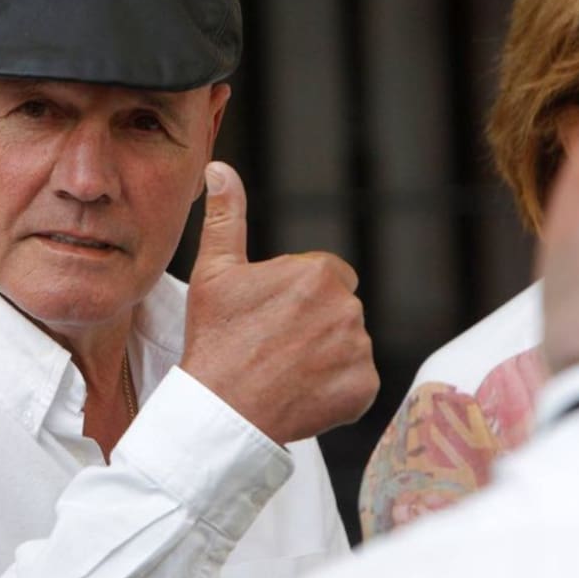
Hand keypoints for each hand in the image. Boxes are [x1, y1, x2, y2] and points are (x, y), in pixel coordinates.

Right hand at [181, 161, 377, 444]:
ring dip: (325, 354)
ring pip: (347, 343)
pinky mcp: (364, 388)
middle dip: (313, 322)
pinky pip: (357, 380)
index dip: (294, 295)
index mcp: (318, 272)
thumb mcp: (214, 272)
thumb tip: (220, 168)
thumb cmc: (215, 339)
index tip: (267, 316)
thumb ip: (227, 216)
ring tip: (283, 370)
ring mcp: (359, 351)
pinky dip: (335, 388)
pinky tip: (300, 392)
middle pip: (337, 308)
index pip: (324, 275)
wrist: (221, 410)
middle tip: (271, 344)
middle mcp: (348, 307)